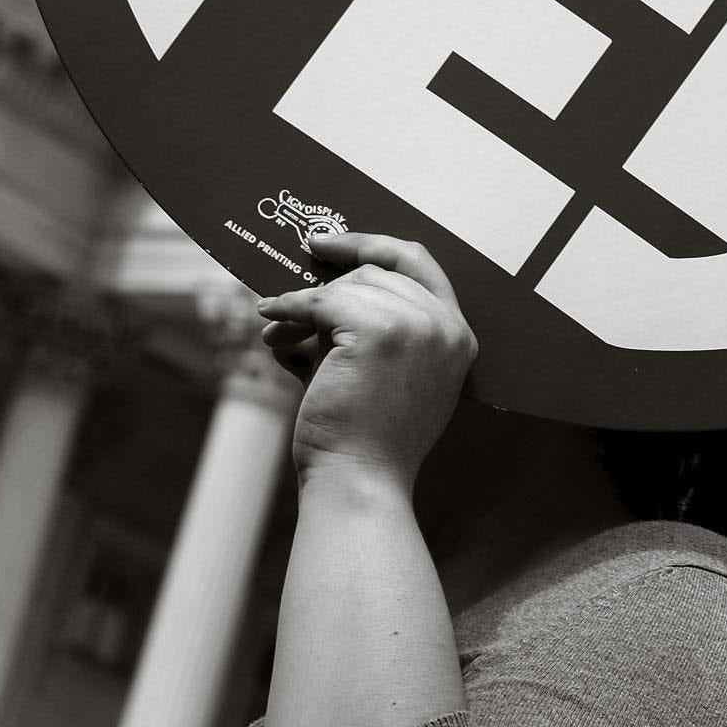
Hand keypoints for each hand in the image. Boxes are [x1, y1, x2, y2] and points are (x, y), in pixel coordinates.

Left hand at [257, 230, 475, 487]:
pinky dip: (288, 308)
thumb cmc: (363, 438)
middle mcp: (446, 326)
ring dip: (304, 306)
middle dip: (328, 285)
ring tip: (278, 333)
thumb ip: (368, 328)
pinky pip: (321, 302)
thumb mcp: (381, 372)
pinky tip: (270, 321)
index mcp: (456, 337)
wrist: (359, 480)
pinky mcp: (381, 331)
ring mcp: (419, 326)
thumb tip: (316, 289)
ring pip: (349, 286)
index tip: (330, 246)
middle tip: (288, 302)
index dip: (373, 246)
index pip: (418, 265)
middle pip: (378, 272)